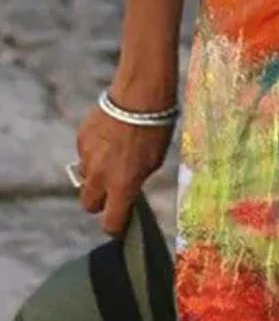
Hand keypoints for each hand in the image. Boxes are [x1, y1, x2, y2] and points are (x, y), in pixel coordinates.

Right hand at [76, 87, 174, 236]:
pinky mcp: (80, 140)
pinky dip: (93, 153)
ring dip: (96, 175)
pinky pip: (84, 156)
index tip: (120, 222)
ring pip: (85, 179)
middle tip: (113, 190)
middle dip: (100, 201)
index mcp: (123, 185)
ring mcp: (87, 158)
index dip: (116, 226)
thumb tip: (128, 189)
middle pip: (89, 205)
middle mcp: (101, 176)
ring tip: (113, 157)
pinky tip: (109, 139)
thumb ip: (136, 180)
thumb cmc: (155, 128)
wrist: (139, 94)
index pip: (111, 223)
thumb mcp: (154, 161)